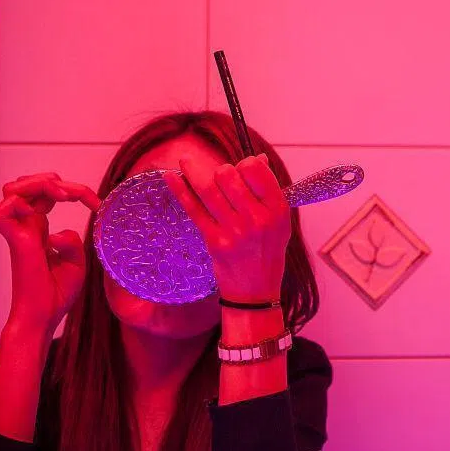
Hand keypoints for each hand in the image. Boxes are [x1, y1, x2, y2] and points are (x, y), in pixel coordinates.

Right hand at [0, 173, 100, 336]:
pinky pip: (1, 212)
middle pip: (26, 183)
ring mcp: (18, 233)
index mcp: (37, 229)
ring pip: (12, 189)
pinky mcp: (15, 243)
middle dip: (53, 179)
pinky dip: (20, 203)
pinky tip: (43, 212)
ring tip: (65, 195)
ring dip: (39, 184)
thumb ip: (71, 240)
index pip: (46, 193)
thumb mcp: (75, 262)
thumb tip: (59, 231)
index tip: (97, 203)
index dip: (72, 189)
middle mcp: (25, 227)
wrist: (44, 316)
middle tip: (79, 194)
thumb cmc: (57, 293)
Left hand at [165, 154, 290, 302]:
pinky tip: (170, 177)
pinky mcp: (214, 241)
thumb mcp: (280, 222)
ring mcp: (234, 231)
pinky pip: (193, 209)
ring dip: (193, 170)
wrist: (256, 291)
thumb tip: (259, 159)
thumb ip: (269, 191)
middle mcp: (257, 219)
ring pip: (208, 189)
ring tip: (185, 159)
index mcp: (278, 210)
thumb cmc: (268, 252)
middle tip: (221, 177)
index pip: (256, 170)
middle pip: (229, 176)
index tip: (242, 168)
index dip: (246, 163)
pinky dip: (180, 190)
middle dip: (222, 170)